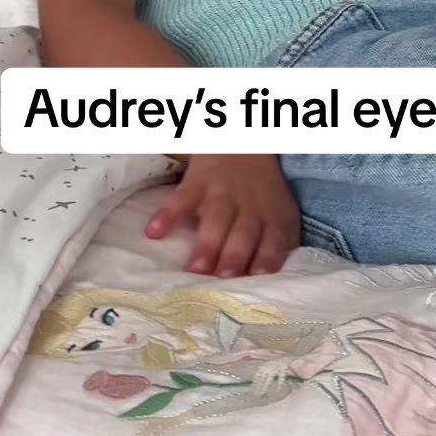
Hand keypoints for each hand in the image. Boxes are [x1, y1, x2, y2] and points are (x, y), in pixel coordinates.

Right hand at [145, 154, 299, 277]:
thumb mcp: (280, 215)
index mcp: (273, 219)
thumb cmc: (263, 194)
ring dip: (207, 244)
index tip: (255, 280)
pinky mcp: (198, 183)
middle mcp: (250, 208)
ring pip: (216, 219)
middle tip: (221, 280)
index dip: (266, 260)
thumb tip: (265, 287)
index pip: (273, 242)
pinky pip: (183, 198)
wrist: (245, 148)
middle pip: (243, 234)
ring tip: (194, 270)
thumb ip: (277, 246)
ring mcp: (223, 194)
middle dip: (234, 257)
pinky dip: (169, 214)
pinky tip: (154, 233)